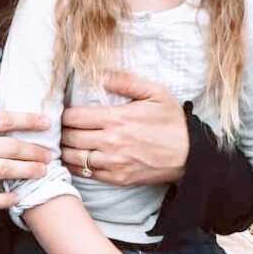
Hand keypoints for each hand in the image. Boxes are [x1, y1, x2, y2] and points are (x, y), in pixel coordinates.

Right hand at [0, 108, 50, 209]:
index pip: (2, 119)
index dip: (26, 119)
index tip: (45, 120)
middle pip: (10, 145)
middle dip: (34, 149)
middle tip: (51, 153)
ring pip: (3, 170)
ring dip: (27, 171)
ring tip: (43, 173)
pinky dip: (4, 200)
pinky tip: (17, 200)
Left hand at [60, 71, 188, 185]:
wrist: (191, 155)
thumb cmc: (173, 122)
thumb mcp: (156, 93)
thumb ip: (126, 81)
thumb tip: (101, 74)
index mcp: (116, 119)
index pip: (73, 117)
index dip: (64, 114)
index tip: (65, 112)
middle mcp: (111, 142)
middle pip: (69, 137)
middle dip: (62, 131)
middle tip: (61, 128)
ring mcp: (113, 163)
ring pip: (73, 158)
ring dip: (65, 150)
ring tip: (65, 143)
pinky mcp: (117, 178)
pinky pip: (86, 174)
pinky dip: (76, 166)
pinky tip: (76, 159)